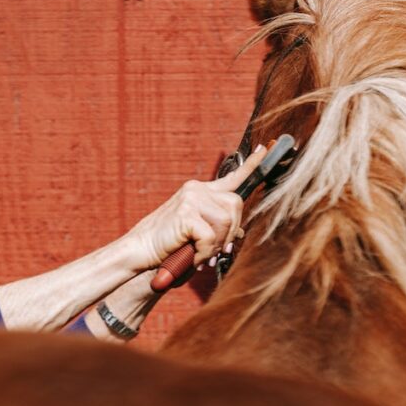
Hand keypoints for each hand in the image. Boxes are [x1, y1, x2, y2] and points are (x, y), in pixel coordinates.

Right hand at [125, 144, 268, 269]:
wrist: (140, 252)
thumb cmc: (168, 245)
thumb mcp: (198, 235)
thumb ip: (219, 229)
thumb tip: (239, 233)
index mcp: (200, 192)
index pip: (232, 177)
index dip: (251, 165)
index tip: (264, 148)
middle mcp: (197, 189)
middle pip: (236, 205)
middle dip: (231, 232)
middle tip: (216, 251)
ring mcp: (191, 198)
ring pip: (227, 221)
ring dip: (217, 245)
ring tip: (200, 255)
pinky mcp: (186, 212)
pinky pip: (211, 236)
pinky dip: (205, 252)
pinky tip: (194, 257)